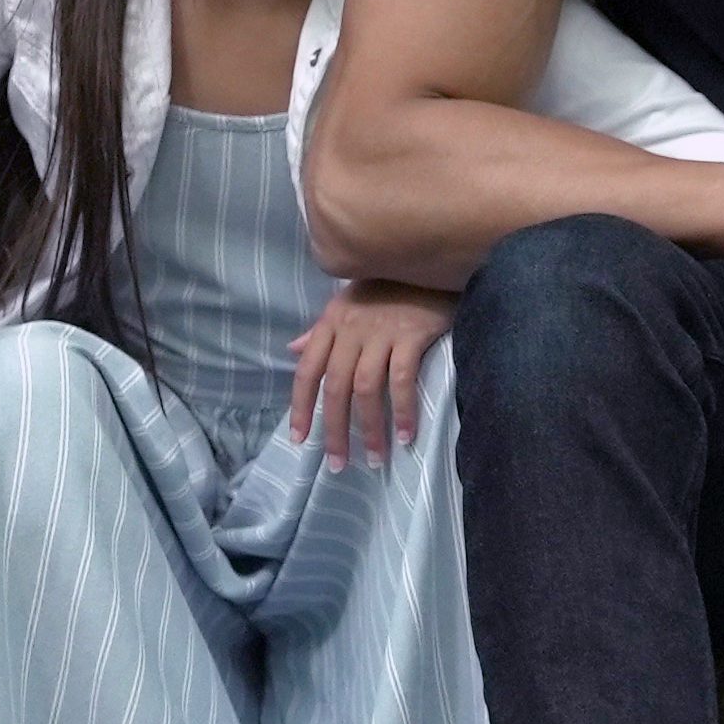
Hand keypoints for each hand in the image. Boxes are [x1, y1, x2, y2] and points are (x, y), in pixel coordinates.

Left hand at [287, 280, 453, 470]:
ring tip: (374, 458)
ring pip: (366, 389)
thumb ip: (322, 330)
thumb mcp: (349, 302)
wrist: (429, 259)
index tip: (300, 439)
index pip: (308, 370)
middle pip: (335, 387)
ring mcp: (380, 331)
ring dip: (370, 428)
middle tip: (339, 463)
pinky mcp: (411, 334)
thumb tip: (294, 350)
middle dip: (334, 429)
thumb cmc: (391, 286)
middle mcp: (350, 328)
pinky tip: (407, 435)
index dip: (301, 407)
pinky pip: (402, 380)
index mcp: (332, 321)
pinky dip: (403, 410)